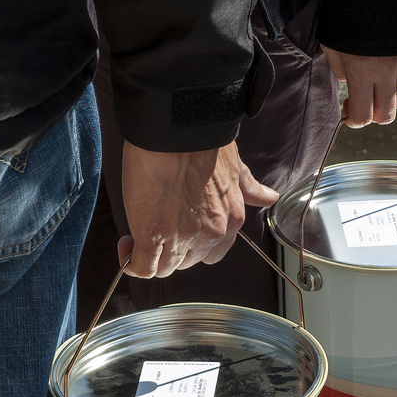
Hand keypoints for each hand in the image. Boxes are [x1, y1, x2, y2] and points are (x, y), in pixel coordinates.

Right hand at [118, 142, 279, 277]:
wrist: (176, 129)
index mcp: (231, 220)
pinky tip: (126, 246)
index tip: (179, 229)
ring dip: (151, 257)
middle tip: (158, 226)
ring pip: (165, 268)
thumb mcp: (236, 167)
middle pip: (188, 262)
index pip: (212, 252)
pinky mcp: (151, 235)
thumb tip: (269, 197)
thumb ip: (249, 188)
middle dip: (173, 249)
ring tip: (137, 236)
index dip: (192, 243)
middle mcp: (211, 234)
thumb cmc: (202, 141)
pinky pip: (142, 266)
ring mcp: (180, 238)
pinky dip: (131, 261)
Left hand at [322, 50, 396, 127]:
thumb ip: (338, 69)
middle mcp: (385, 72)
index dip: (352, 120)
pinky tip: (390, 82)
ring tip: (375, 88)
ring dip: (387, 103)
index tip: (347, 106)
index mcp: (362, 71)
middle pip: (385, 115)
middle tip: (360, 100)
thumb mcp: (332, 44)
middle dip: (371, 115)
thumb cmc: (348, 17)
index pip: (362, 116)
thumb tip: (347, 81)